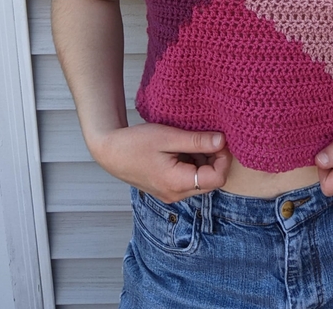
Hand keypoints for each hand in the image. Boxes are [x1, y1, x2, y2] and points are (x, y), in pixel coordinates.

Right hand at [88, 122, 231, 202]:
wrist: (110, 151)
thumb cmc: (135, 142)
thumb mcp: (168, 137)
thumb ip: (197, 141)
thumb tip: (222, 141)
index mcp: (176, 183)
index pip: (217, 178)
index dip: (223, 158)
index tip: (219, 140)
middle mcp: (176, 194)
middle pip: (211, 181)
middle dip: (215, 159)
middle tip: (207, 138)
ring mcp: (171, 194)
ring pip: (201, 181)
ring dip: (204, 161)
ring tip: (191, 141)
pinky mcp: (167, 189)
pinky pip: (189, 180)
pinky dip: (193, 164)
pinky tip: (182, 148)